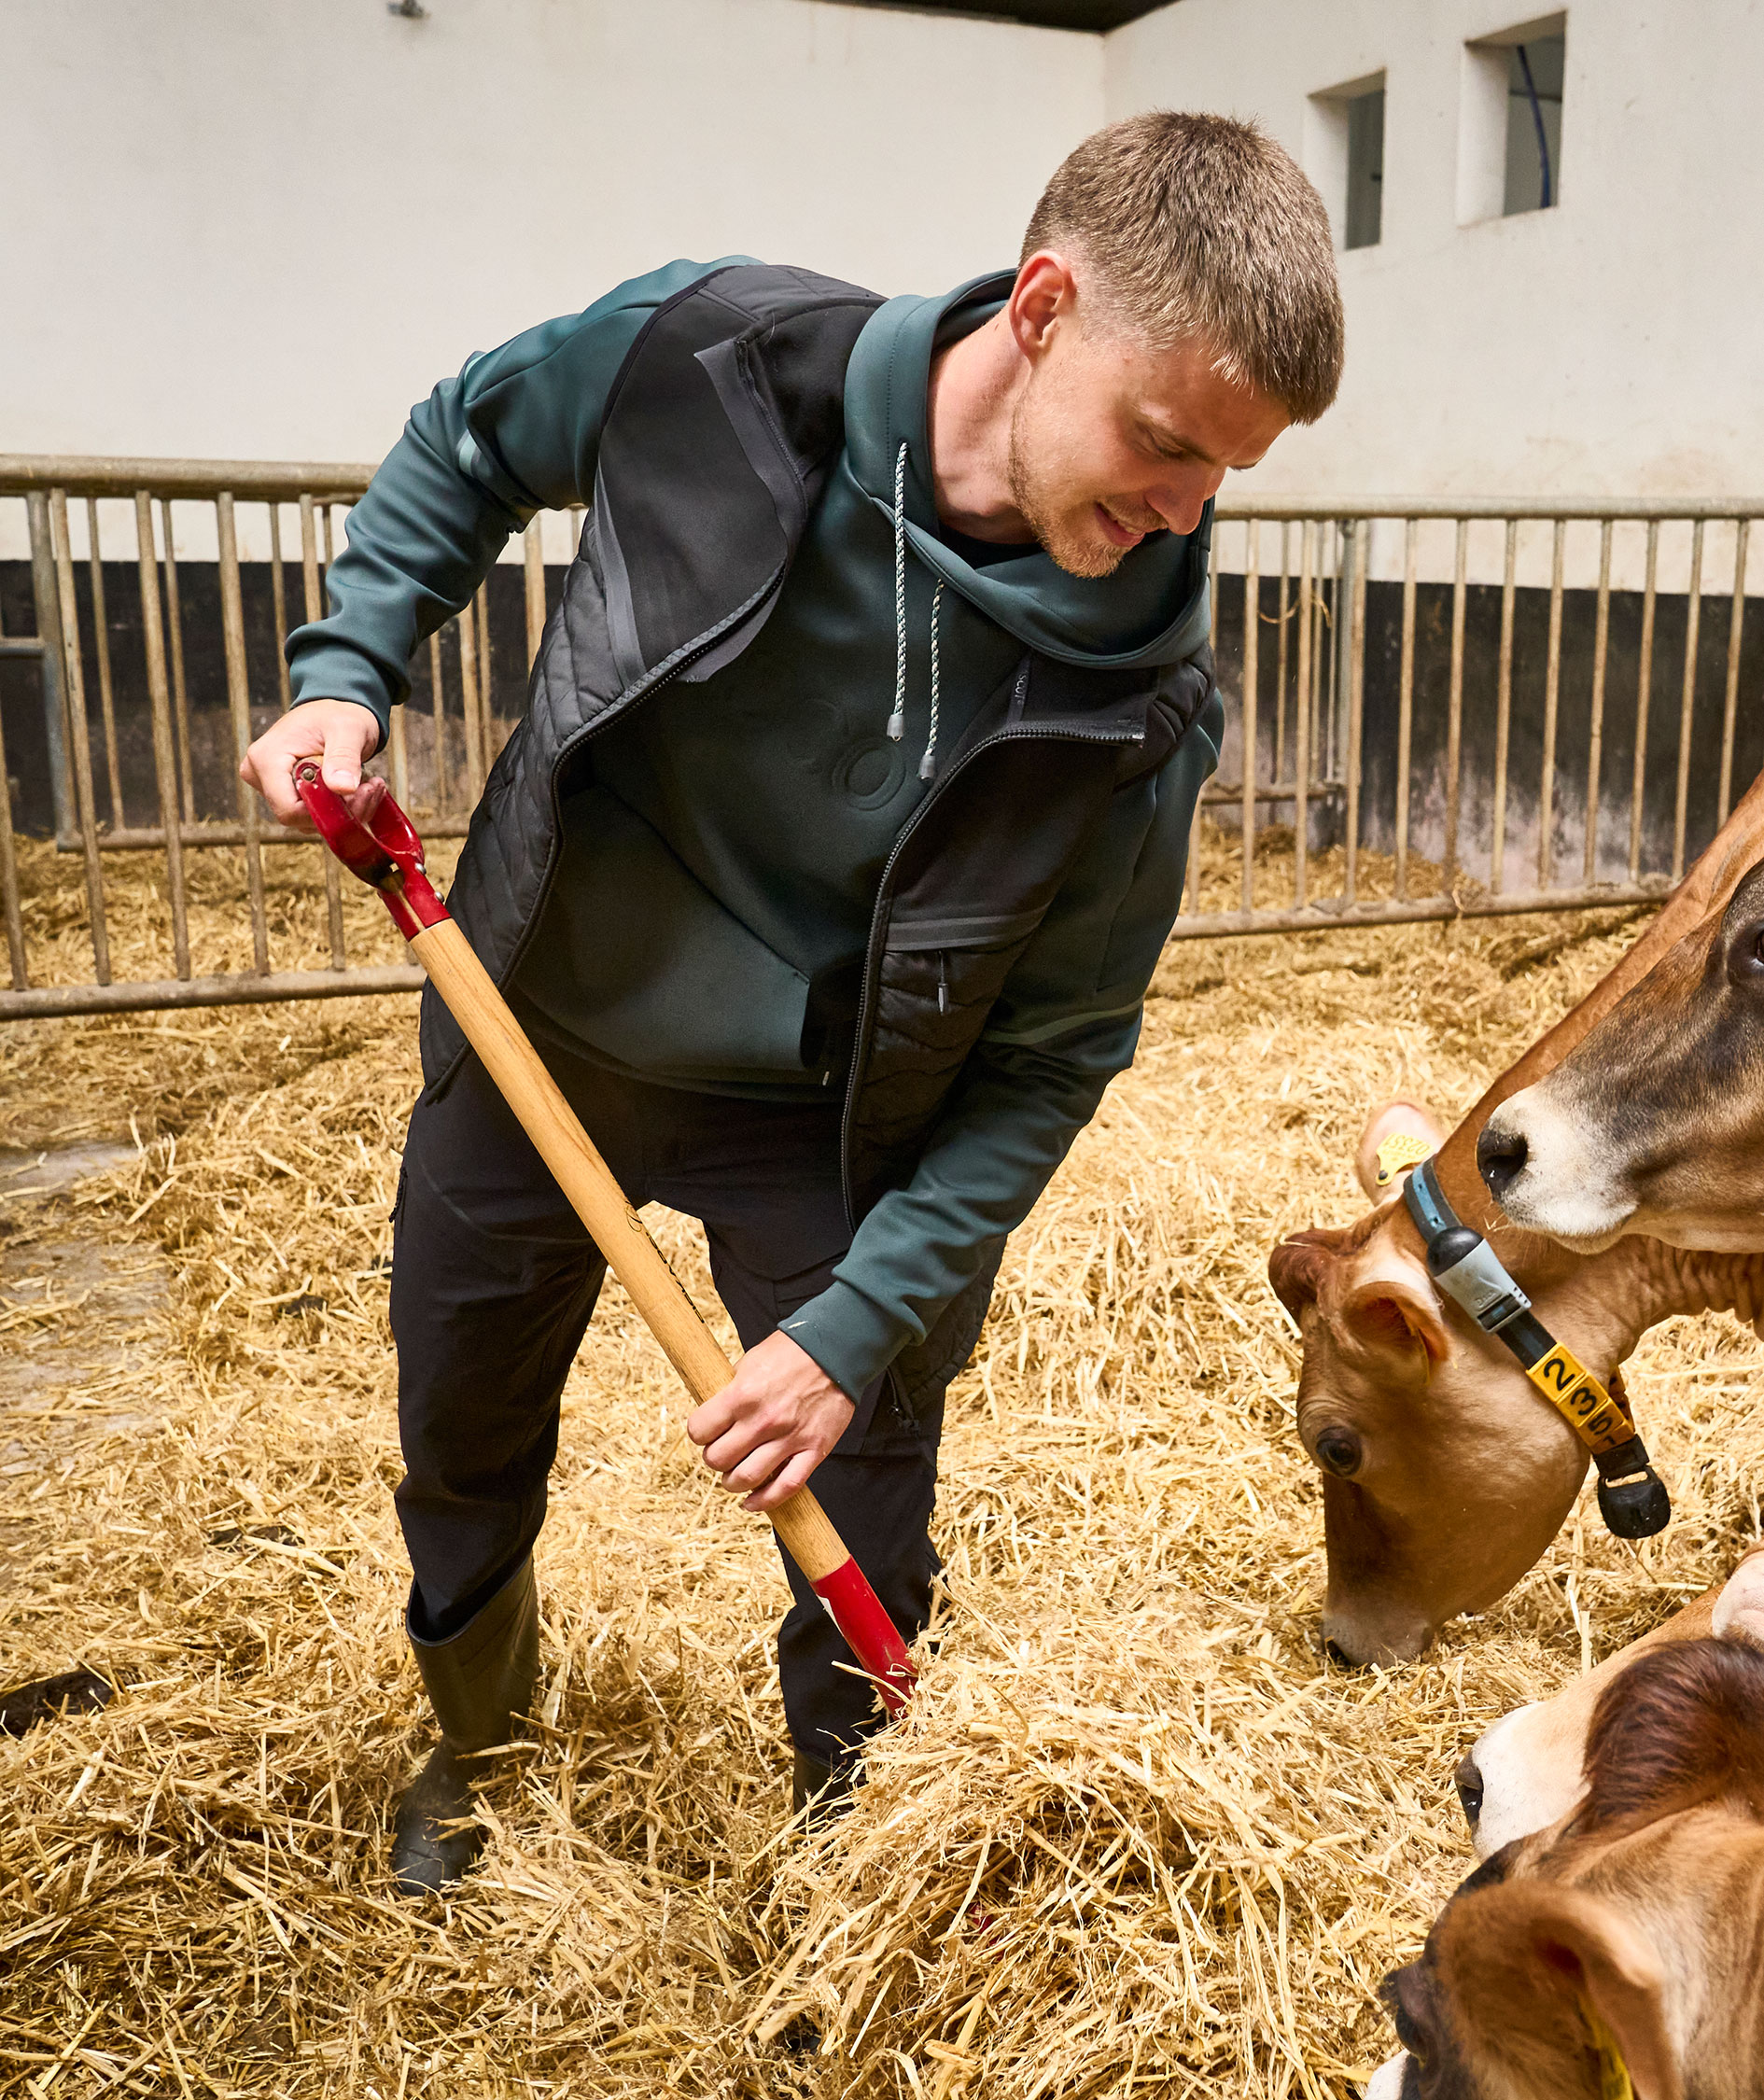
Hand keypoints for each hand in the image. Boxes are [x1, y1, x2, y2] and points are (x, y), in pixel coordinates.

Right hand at [240, 698, 381, 827]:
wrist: (334, 714)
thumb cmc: (337, 715)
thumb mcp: (347, 730)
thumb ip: (345, 757)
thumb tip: (343, 787)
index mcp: (266, 759)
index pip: (288, 809)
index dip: (324, 811)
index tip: (354, 792)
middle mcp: (260, 776)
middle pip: (300, 818)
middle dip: (340, 810)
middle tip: (369, 787)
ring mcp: (270, 788)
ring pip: (309, 821)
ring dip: (347, 809)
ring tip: (368, 784)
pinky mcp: (284, 795)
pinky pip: (314, 816)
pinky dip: (342, 808)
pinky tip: (360, 789)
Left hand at [686, 1331, 854, 1513]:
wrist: (836, 1350)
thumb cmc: (792, 1352)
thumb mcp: (749, 1362)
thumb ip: (730, 1391)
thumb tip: (714, 1415)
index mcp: (742, 1395)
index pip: (699, 1430)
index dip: (699, 1432)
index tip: (706, 1432)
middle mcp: (763, 1421)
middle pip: (718, 1459)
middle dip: (715, 1458)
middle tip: (723, 1451)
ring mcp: (790, 1438)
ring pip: (746, 1479)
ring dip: (733, 1482)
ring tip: (735, 1475)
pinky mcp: (814, 1450)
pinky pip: (786, 1487)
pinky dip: (765, 1501)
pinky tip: (753, 1501)